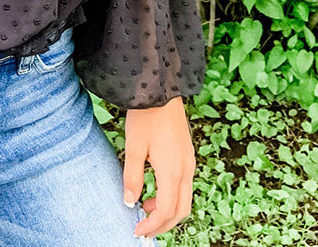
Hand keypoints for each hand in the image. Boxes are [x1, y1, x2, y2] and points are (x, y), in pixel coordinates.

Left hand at [122, 96, 195, 237]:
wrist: (161, 88)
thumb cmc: (145, 115)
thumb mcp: (133, 146)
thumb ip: (132, 176)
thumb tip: (128, 201)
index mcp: (173, 171)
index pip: (166, 211)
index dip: (152, 225)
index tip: (136, 230)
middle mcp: (186, 170)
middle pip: (180, 211)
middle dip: (163, 224)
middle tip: (143, 228)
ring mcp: (189, 162)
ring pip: (185, 200)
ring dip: (168, 211)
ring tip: (145, 208)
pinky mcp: (187, 155)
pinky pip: (185, 186)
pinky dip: (172, 197)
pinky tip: (155, 190)